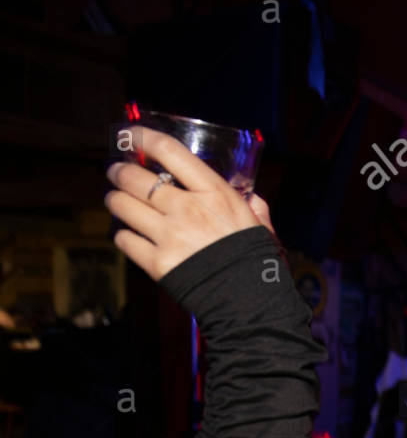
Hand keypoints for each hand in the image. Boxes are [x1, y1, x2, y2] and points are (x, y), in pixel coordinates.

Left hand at [104, 125, 264, 281]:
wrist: (251, 302)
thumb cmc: (259, 262)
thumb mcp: (261, 226)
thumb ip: (255, 207)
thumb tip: (252, 198)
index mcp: (214, 193)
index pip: (169, 151)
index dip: (142, 138)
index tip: (130, 135)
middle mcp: (187, 208)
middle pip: (135, 177)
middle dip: (119, 171)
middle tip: (117, 172)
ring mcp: (169, 235)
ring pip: (121, 205)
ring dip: (114, 199)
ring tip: (116, 200)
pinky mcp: (157, 262)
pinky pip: (124, 239)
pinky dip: (123, 235)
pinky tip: (129, 235)